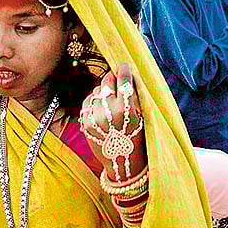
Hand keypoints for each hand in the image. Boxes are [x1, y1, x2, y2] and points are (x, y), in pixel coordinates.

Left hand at [81, 64, 146, 181]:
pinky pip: (87, 102)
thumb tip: (126, 74)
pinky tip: (101, 108)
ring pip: (96, 91)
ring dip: (103, 91)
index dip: (124, 70)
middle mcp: (109, 111)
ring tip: (110, 100)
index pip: (123, 80)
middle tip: (116, 81)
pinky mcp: (85, 122)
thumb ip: (134, 97)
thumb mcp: (142, 117)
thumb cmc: (137, 137)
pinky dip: (94, 101)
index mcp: (127, 109)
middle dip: (112, 79)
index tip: (124, 66)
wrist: (121, 161)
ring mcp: (94, 117)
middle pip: (107, 82)